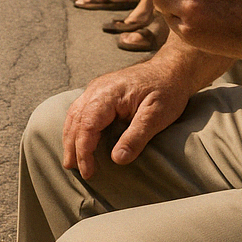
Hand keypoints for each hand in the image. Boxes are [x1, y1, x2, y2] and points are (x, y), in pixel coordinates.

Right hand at [61, 58, 194, 179]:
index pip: (87, 126)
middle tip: (71, 168)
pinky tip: (77, 137)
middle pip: (75, 120)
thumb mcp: (157, 116)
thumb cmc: (166, 91)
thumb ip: (136, 137)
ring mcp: (96, 89)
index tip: (87, 171)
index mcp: (107, 95)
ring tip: (70, 158)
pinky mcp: (99, 91)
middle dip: (71, 146)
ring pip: (74, 114)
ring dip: (70, 137)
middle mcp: (96, 90)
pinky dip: (76, 126)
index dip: (84, 151)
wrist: (170, 69)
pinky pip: (80, 110)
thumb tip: (117, 160)